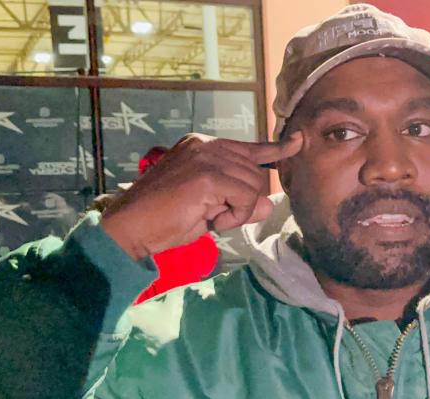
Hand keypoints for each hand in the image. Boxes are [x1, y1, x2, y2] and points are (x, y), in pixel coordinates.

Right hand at [101, 132, 302, 259]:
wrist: (131, 227)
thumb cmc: (165, 220)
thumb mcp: (210, 209)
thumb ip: (241, 202)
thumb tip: (269, 203)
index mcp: (203, 146)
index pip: (250, 147)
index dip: (277, 149)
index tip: (298, 142)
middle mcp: (206, 145)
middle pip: (257, 172)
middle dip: (245, 201)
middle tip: (217, 216)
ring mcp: (207, 158)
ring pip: (254, 185)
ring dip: (239, 211)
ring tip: (210, 218)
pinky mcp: (208, 176)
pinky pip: (246, 198)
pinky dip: (235, 216)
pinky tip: (212, 220)